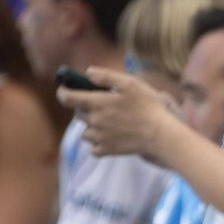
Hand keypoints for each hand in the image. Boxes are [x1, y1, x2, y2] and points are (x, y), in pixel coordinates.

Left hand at [58, 66, 176, 160]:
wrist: (161, 135)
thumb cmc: (148, 107)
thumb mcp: (130, 84)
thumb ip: (106, 76)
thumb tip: (88, 73)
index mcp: (96, 103)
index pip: (67, 98)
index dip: (63, 92)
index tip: (65, 89)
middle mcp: (94, 121)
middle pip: (78, 114)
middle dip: (85, 109)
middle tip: (102, 106)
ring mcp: (100, 137)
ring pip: (85, 132)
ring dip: (91, 127)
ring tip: (106, 124)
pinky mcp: (108, 150)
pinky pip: (94, 149)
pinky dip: (98, 144)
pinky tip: (109, 139)